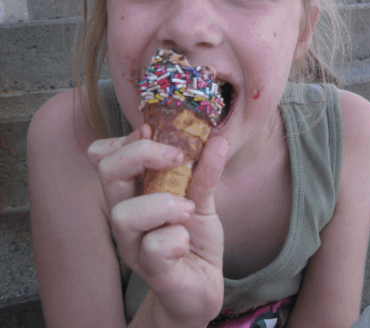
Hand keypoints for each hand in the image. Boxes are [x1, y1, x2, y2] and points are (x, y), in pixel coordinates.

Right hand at [87, 125, 229, 326]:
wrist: (202, 285)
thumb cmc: (193, 237)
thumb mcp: (202, 197)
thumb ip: (204, 171)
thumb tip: (217, 139)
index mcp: (132, 191)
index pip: (104, 155)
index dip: (125, 138)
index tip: (156, 132)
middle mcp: (125, 214)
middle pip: (107, 171)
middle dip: (141, 154)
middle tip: (177, 158)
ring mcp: (134, 245)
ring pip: (123, 213)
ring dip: (162, 203)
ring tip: (187, 208)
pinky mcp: (153, 271)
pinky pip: (153, 247)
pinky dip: (175, 237)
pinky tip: (185, 240)